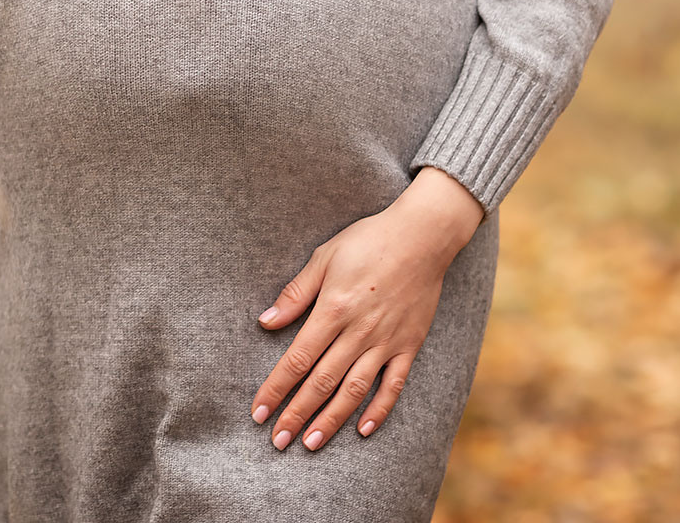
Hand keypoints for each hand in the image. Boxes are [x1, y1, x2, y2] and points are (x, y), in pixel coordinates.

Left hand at [250, 168, 485, 451]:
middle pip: (321, 382)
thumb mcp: (325, 257)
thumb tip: (266, 322)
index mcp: (333, 309)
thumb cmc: (368, 241)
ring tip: (311, 444)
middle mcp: (358, 332)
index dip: (275, 389)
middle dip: (296, 414)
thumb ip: (296, 293)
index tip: (258, 413)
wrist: (421, 236)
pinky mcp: (409, 345)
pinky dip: (379, 410)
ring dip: (330, 420)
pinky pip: (393, 385)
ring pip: (353, 391)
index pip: (297, 359)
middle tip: (277, 441)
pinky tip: (364, 430)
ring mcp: (385, 342)